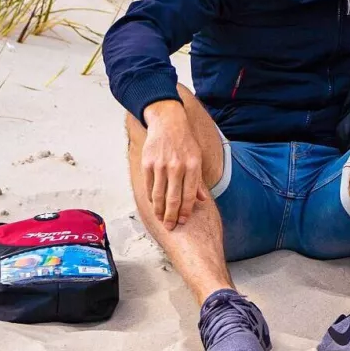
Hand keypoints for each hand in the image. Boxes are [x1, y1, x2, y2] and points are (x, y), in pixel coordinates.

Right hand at [141, 100, 207, 230]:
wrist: (168, 123)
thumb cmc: (185, 143)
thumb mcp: (197, 158)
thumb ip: (198, 180)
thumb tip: (202, 201)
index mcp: (193, 166)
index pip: (189, 195)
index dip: (185, 211)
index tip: (182, 221)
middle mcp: (177, 166)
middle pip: (173, 198)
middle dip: (171, 216)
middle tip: (170, 227)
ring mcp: (161, 165)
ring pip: (159, 194)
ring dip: (159, 210)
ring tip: (161, 219)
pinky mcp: (147, 163)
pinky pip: (149, 185)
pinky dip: (151, 197)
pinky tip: (154, 204)